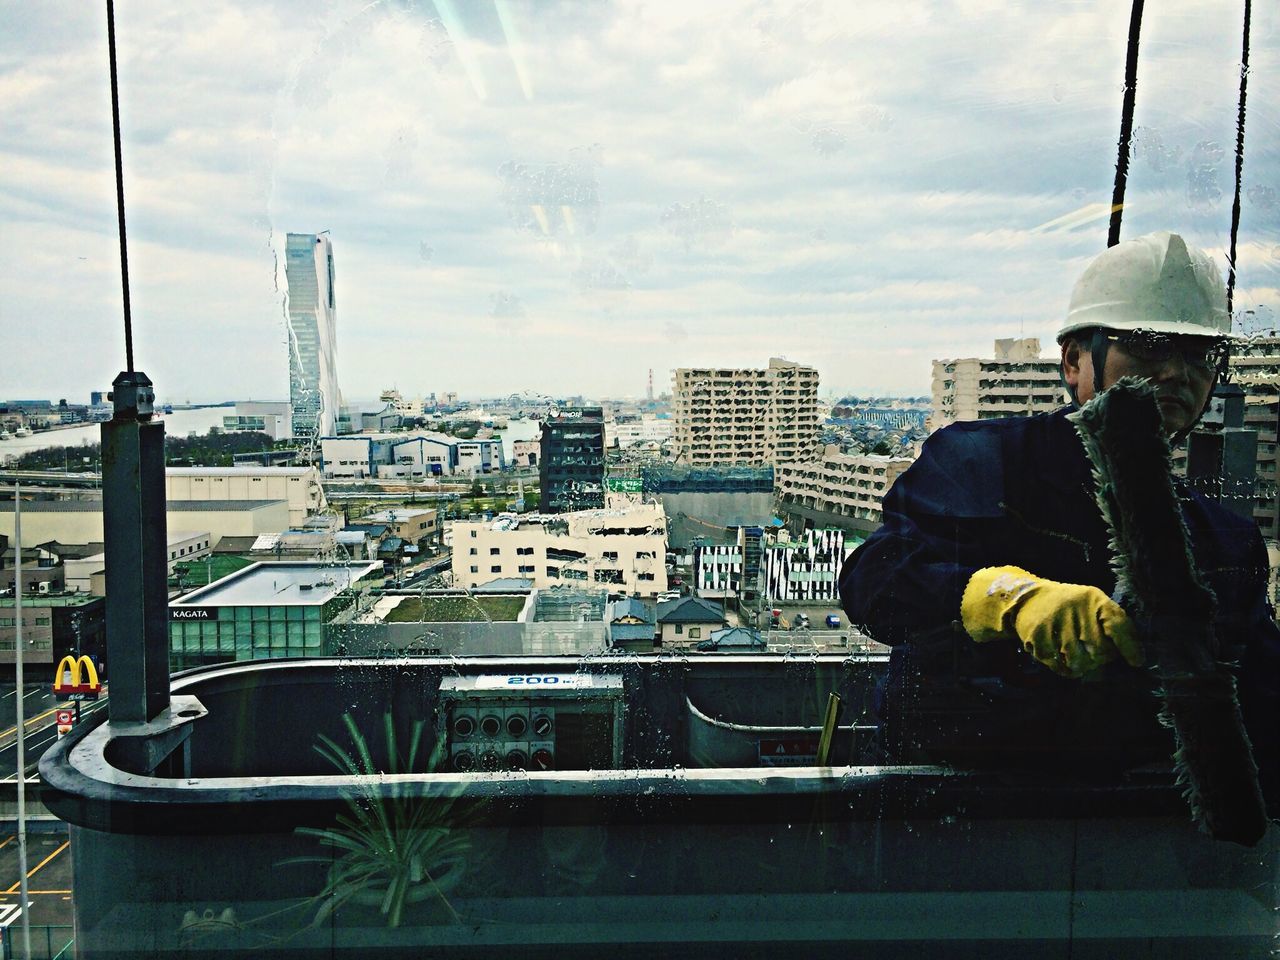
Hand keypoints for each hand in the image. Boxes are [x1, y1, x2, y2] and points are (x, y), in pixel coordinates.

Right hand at [961, 566, 1144, 677]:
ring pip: (1079, 662)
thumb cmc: (1070, 607)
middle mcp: (1075, 610)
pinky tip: (1060, 654)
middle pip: (1099, 652)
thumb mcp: (1094, 605)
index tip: (1136, 662)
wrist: (1028, 599)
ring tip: (1075, 653)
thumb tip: (1135, 660)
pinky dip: (1062, 666)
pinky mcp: (1038, 638)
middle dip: (1100, 659)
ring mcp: (1055, 624)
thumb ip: (1114, 626)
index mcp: (1094, 600)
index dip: (1130, 646)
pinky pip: (1058, 666)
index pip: (1118, 625)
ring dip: (1081, 665)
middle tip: (1092, 652)